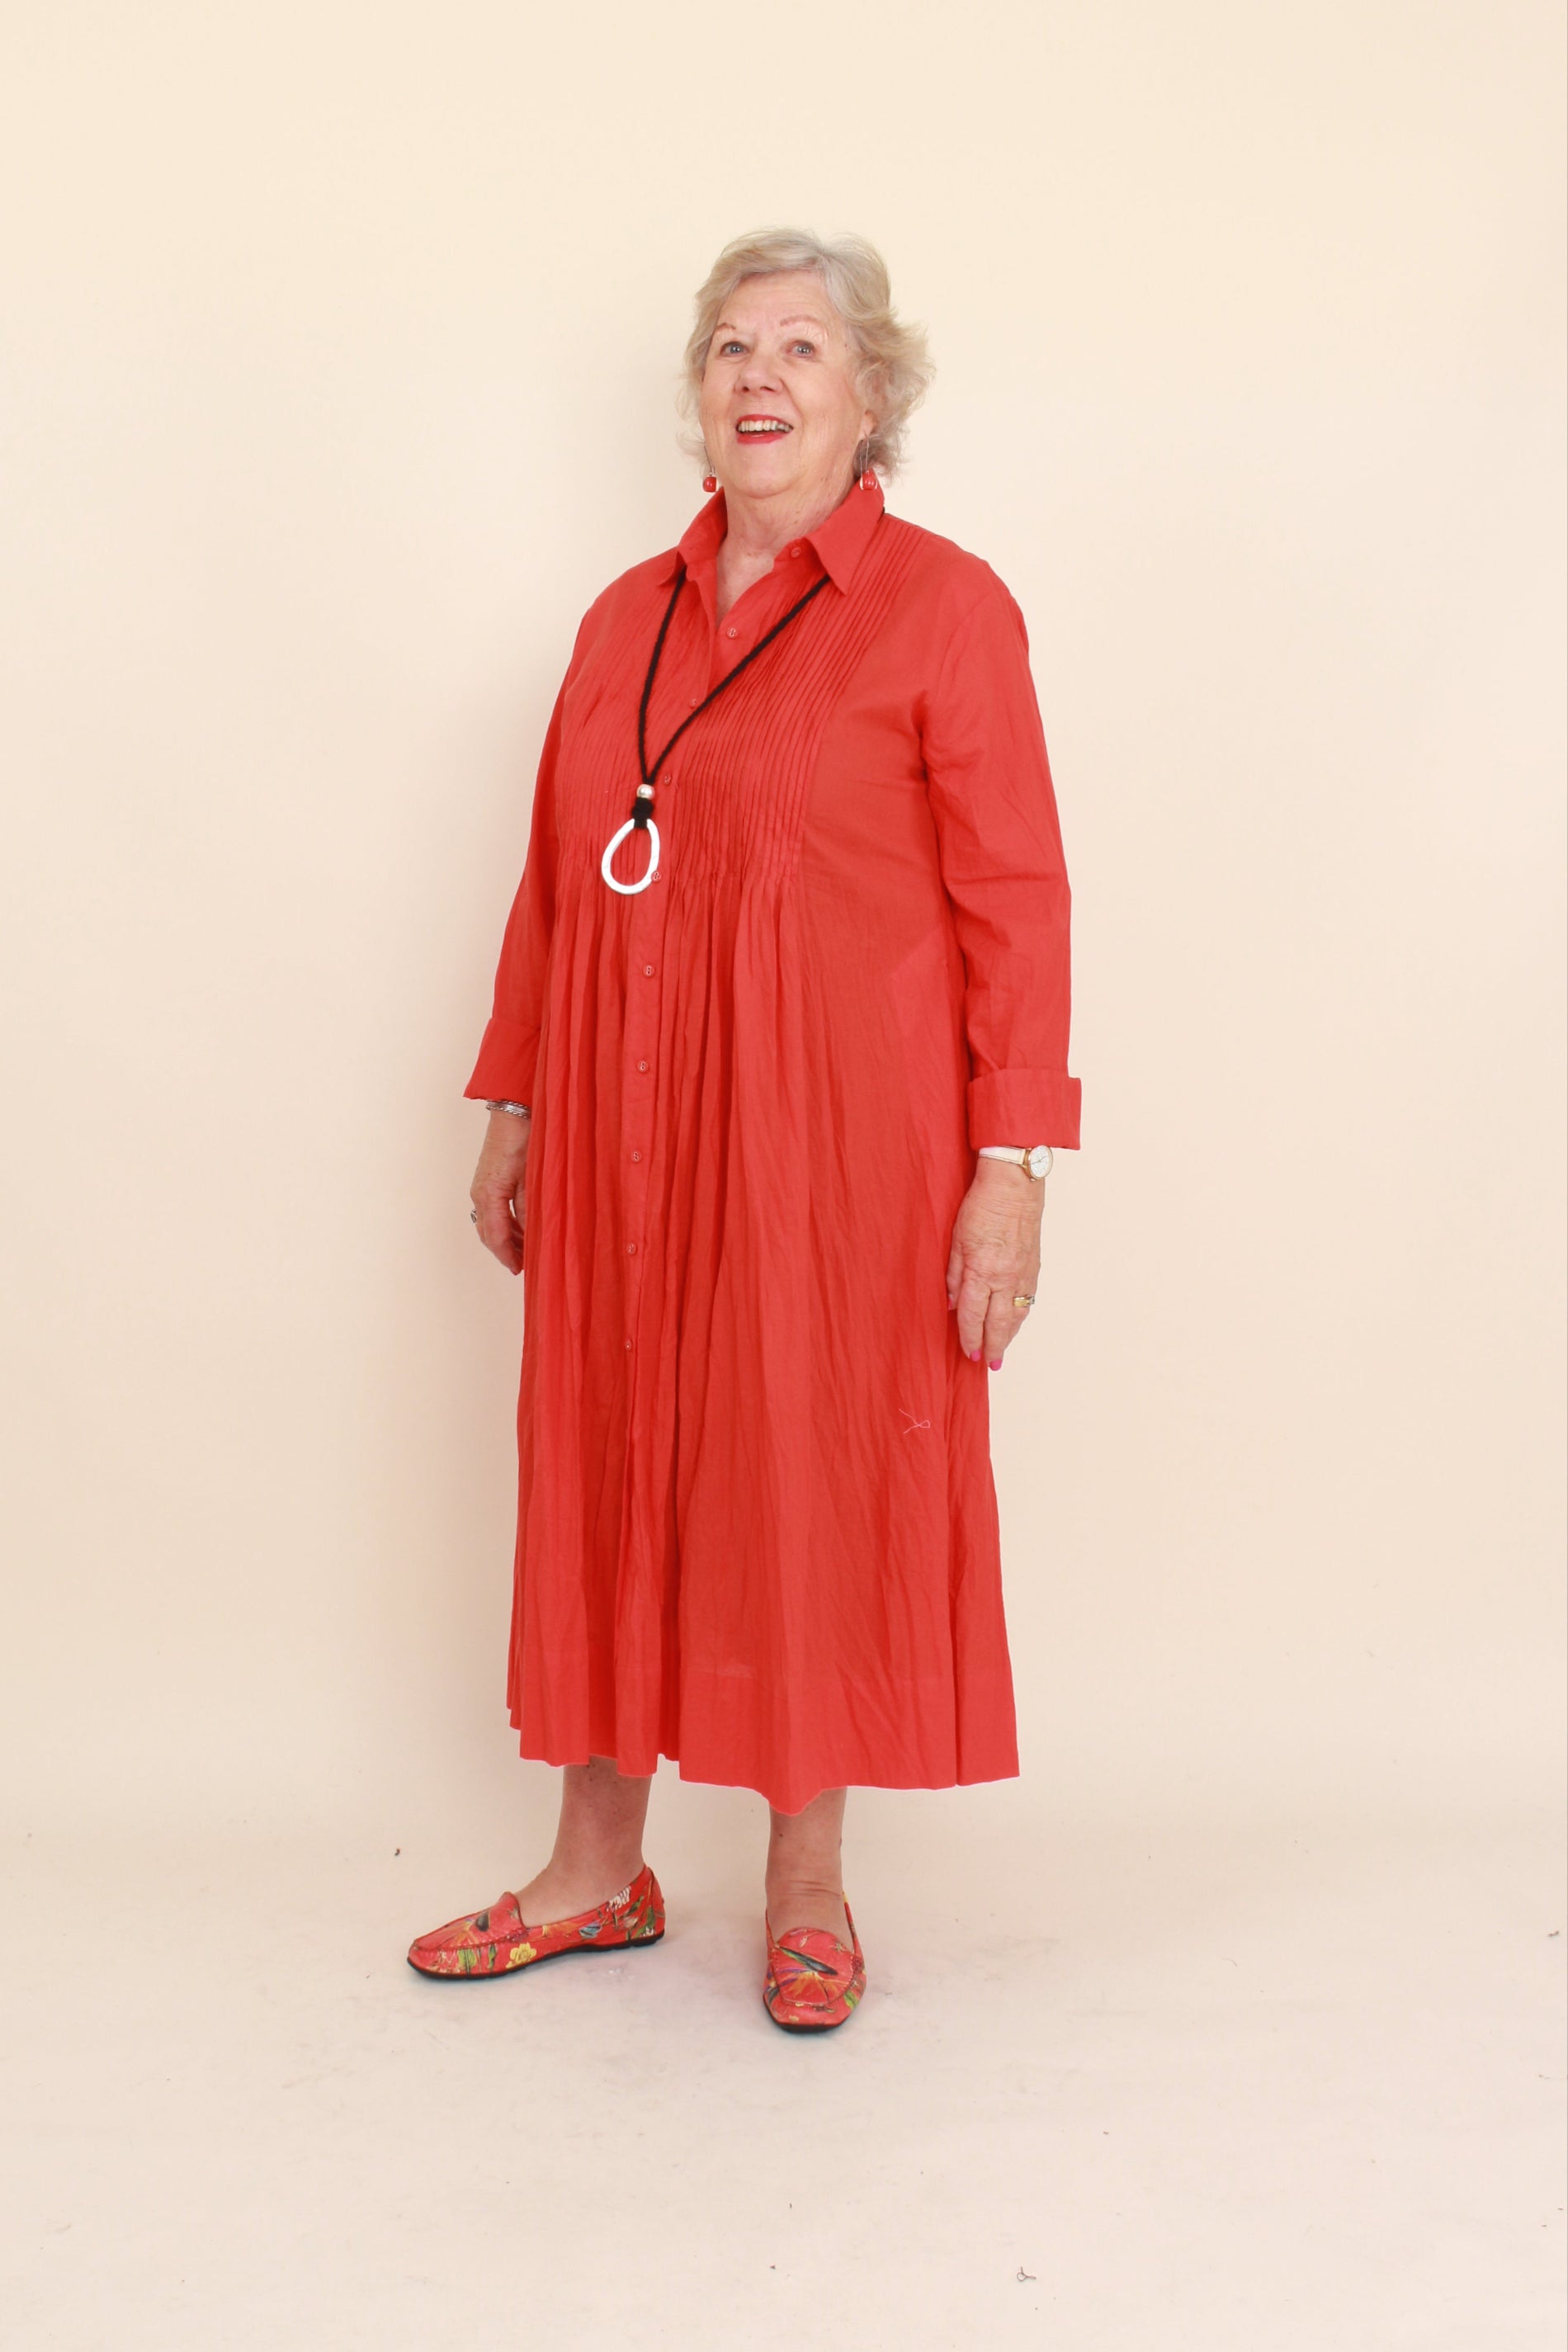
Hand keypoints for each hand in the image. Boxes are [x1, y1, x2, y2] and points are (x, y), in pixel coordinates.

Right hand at [471, 1108, 530, 1274]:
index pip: (496, 1237)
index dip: (508, 1256)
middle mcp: (480, 1193)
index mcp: (489, 1194)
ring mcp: (481, 1186)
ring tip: (524, 1250)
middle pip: (488, 1233)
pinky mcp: (487, 1179)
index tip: (520, 1270)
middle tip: (522, 1266)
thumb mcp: (531, 1177)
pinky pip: (492, 1210)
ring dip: (505, 1239)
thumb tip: (532, 1234)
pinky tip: (520, 1227)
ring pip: (488, 1223)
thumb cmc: (523, 1138)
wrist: (514, 1110)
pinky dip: (504, 1224)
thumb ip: (530, 1207)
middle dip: (504, 1252)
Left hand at [946, 1159, 1043, 1367]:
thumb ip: (953, 1274)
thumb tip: (951, 1303)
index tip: (968, 1352)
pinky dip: (1020, 1317)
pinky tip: (1015, 1323)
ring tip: (1001, 1351)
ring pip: (1016, 1315)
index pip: (972, 1315)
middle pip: (998, 1323)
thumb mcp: (956, 1239)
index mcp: (982, 1271)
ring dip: (1009, 1336)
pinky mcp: (1033, 1266)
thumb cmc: (983, 1205)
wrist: (1015, 1184)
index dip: (969, 1337)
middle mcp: (1005, 1278)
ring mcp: (1022, 1274)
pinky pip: (1028, 1300)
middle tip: (988, 1364)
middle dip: (992, 1346)